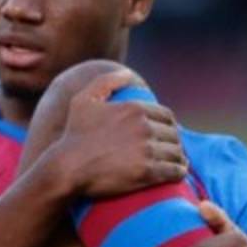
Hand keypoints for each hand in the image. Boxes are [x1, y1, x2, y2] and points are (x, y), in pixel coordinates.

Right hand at [54, 70, 187, 197]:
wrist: (67, 167)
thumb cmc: (74, 135)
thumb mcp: (84, 100)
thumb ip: (106, 82)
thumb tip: (128, 74)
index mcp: (135, 109)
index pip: (167, 116)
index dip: (169, 125)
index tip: (167, 133)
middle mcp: (144, 127)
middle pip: (174, 134)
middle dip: (174, 141)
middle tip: (171, 149)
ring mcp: (147, 150)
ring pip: (176, 152)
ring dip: (179, 157)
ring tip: (177, 161)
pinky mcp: (147, 172)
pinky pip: (174, 170)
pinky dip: (179, 171)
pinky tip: (178, 172)